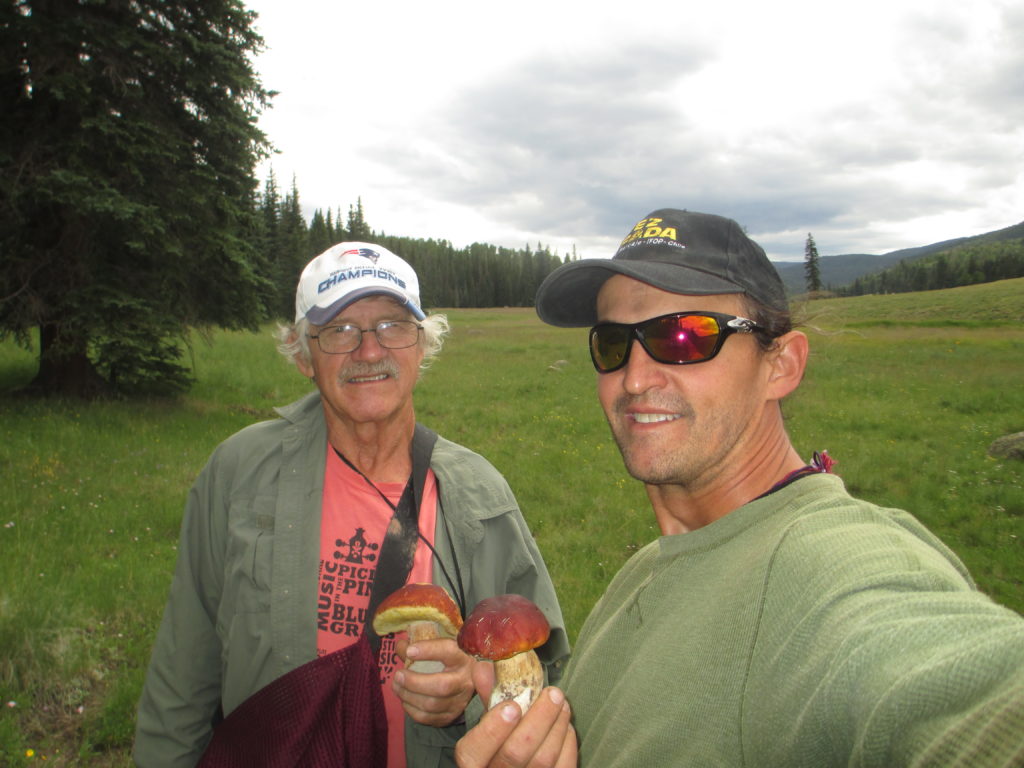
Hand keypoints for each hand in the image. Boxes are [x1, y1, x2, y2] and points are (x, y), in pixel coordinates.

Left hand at [393, 637, 475, 725]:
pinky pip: (428, 717)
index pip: (448, 651)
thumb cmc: (448, 661)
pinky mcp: (451, 716)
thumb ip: (418, 647)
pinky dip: (411, 709)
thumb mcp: (438, 648)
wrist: (465, 680)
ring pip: (432, 704)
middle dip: (414, 682)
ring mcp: (460, 701)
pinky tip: (405, 699)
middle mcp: (466, 680)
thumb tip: (401, 647)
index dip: (428, 650)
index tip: (410, 651)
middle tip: (398, 675)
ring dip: (408, 696)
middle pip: (442, 686)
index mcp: (463, 657)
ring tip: (396, 686)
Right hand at [455, 662, 575, 767]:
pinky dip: (567, 744)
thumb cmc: (499, 742)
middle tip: (553, 693)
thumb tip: (485, 666)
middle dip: (537, 720)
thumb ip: (488, 697)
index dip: (492, 730)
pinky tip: (565, 726)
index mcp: (473, 762)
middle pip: (515, 754)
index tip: (511, 706)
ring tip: (562, 703)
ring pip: (542, 760)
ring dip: (556, 727)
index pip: (473, 751)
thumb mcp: (487, 723)